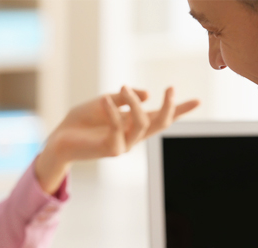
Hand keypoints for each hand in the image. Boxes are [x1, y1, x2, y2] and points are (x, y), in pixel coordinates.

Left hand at [35, 86, 199, 193]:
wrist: (59, 138)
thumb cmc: (81, 121)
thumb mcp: (105, 102)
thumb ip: (124, 98)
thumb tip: (147, 95)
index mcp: (132, 123)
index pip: (160, 117)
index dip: (179, 110)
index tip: (198, 100)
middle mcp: (131, 135)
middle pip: (160, 123)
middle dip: (170, 108)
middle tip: (170, 89)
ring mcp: (123, 144)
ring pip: (142, 124)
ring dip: (134, 103)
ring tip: (122, 88)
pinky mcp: (111, 149)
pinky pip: (119, 127)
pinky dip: (113, 111)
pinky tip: (105, 99)